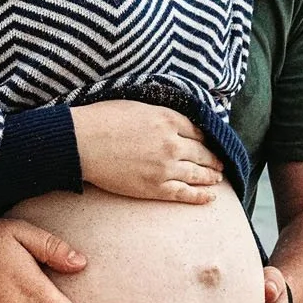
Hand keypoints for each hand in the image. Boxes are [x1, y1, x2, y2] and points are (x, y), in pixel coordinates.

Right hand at [70, 102, 224, 203]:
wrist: (82, 142)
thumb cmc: (102, 120)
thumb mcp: (137, 106)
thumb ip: (159, 113)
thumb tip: (170, 120)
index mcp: (168, 119)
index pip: (197, 130)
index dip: (206, 138)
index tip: (209, 142)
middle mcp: (172, 143)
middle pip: (202, 152)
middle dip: (213, 158)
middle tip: (220, 163)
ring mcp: (165, 167)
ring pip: (198, 173)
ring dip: (211, 176)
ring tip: (218, 178)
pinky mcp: (155, 188)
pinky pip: (185, 193)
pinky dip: (201, 196)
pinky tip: (211, 197)